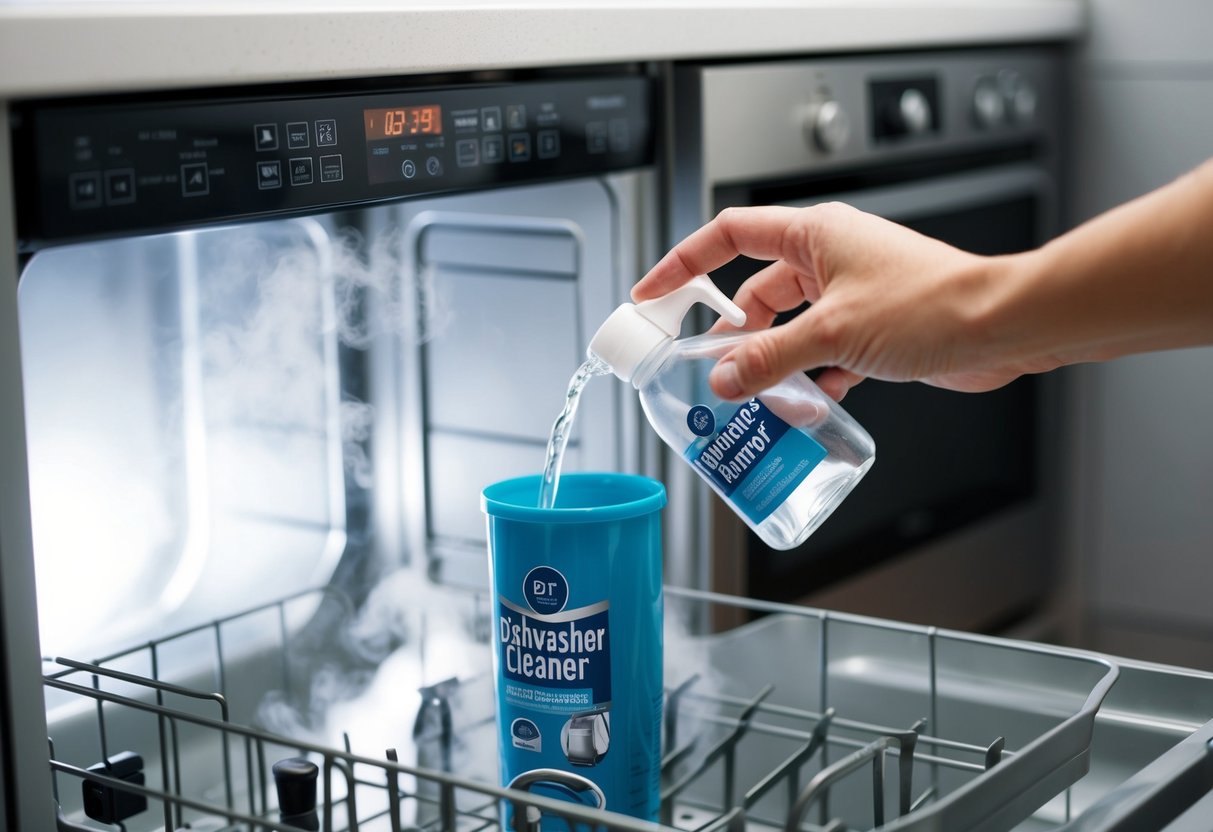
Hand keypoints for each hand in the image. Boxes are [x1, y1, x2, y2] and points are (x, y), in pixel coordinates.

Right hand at [633, 203, 1052, 400]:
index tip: (654, 293)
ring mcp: (853, 292)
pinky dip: (813, 376)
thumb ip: (770, 358)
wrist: (1002, 327)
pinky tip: (815, 402)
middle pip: (757, 292)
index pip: (729, 236)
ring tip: (762, 396)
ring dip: (776, 362)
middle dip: (733, 334)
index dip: (684, 264)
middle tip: (709, 369)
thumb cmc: (932, 305)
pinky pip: (823, 350)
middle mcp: (830, 257)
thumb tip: (724, 376)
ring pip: (791, 327)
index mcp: (814, 235)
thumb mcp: (832, 333)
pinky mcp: (873, 325)